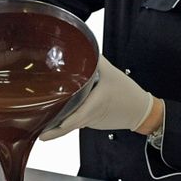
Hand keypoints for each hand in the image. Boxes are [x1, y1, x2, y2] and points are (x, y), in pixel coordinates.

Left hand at [40, 55, 154, 140]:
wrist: (142, 110)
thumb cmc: (128, 93)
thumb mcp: (112, 73)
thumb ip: (96, 60)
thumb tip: (85, 46)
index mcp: (94, 105)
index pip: (74, 119)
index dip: (59, 127)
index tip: (44, 134)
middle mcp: (90, 116)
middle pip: (68, 124)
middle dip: (53, 128)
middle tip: (38, 130)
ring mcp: (91, 121)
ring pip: (73, 123)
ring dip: (59, 123)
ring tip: (42, 122)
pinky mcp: (94, 122)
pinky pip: (79, 120)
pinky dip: (69, 118)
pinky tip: (59, 115)